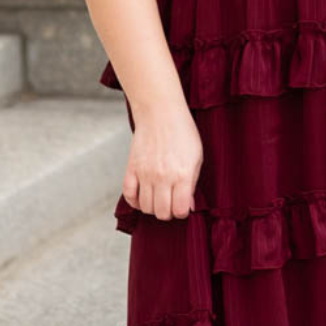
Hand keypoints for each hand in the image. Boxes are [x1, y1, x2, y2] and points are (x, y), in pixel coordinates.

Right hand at [123, 105, 203, 219]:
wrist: (160, 112)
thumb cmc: (182, 133)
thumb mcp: (196, 157)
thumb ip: (192, 184)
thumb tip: (189, 206)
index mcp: (182, 175)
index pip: (180, 210)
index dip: (182, 212)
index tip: (182, 206)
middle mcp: (163, 177)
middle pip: (161, 212)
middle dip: (168, 213)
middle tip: (170, 204)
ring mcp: (145, 173)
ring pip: (145, 207)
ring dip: (152, 208)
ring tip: (158, 199)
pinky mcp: (131, 168)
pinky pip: (128, 194)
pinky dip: (134, 201)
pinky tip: (142, 197)